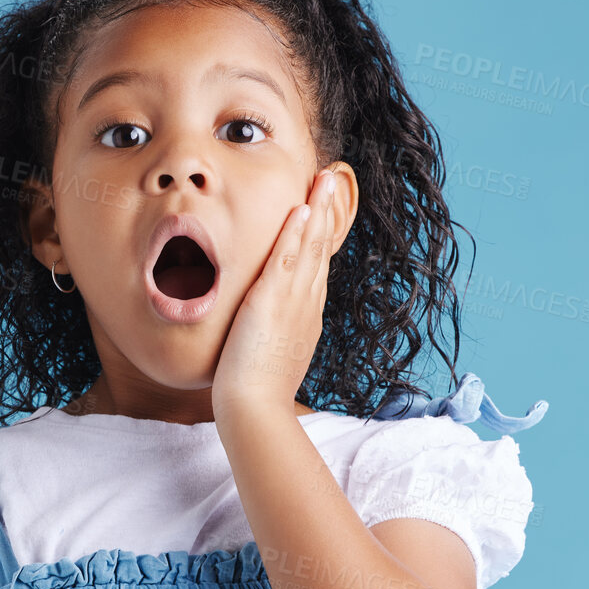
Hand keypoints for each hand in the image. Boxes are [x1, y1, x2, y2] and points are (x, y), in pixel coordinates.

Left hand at [211, 168, 341, 420]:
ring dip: (318, 211)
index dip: (322, 237)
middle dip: (327, 213)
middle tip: (332, 180)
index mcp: (307, 316)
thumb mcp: (273, 356)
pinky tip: (301, 211)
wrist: (256, 409)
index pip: (317, 267)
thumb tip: (268, 331)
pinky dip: (296, 235)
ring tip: (325, 180)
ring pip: (310, 248)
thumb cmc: (258, 392)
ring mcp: (293, 302)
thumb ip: (275, 335)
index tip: (325, 212)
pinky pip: (286, 260)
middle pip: (321, 250)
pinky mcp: (272, 302)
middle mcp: (307, 304)